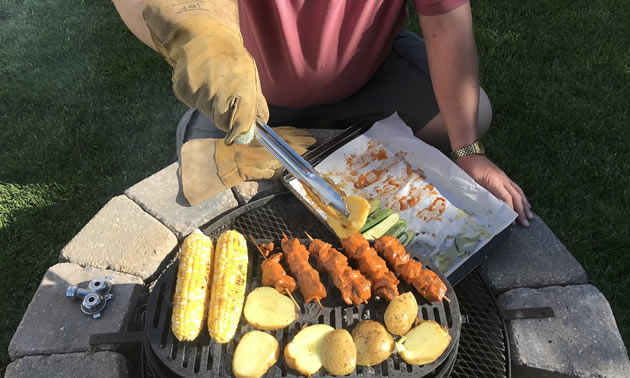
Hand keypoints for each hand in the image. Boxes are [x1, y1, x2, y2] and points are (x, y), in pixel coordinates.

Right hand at [169, 20, 267, 144]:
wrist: (203, 36)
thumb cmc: (231, 58)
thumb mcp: (250, 76)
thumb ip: (256, 103)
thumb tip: (261, 124)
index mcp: (241, 88)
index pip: (240, 124)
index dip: (240, 131)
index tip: (239, 133)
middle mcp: (219, 91)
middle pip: (221, 122)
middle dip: (224, 116)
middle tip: (224, 97)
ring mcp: (198, 91)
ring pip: (205, 112)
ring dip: (209, 104)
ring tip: (211, 82)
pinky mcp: (182, 89)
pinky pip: (191, 104)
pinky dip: (195, 97)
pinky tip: (199, 80)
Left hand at [456, 154, 532, 225]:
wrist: (468, 153)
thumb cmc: (466, 168)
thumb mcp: (470, 182)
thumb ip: (478, 194)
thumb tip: (482, 209)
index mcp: (494, 181)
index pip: (506, 198)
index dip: (510, 210)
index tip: (513, 222)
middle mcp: (502, 179)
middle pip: (516, 196)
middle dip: (522, 211)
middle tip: (526, 224)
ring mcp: (504, 177)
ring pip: (518, 192)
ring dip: (525, 204)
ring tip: (530, 215)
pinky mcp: (503, 176)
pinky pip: (516, 188)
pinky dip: (522, 196)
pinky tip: (525, 202)